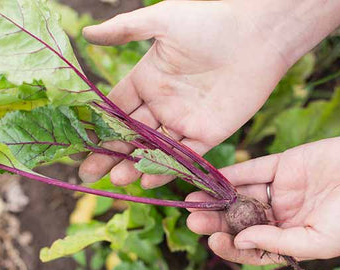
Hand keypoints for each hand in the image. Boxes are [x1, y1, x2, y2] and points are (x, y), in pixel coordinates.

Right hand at [79, 0, 291, 187]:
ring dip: (135, 164)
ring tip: (117, 180)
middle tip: (90, 174)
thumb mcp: (163, 20)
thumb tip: (87, 31)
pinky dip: (168, 168)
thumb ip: (125, 30)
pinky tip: (148, 179)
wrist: (258, 33)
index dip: (99, 126)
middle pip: (131, 134)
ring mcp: (185, 119)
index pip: (117, 108)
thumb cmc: (211, 21)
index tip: (81, 143)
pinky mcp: (209, 133)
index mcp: (148, 78)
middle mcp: (163, 102)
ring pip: (155, 148)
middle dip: (111, 153)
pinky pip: (185, 156)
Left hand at [186, 135, 339, 264]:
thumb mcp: (318, 242)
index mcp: (290, 240)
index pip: (251, 248)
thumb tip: (238, 239)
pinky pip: (252, 169)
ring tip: (193, 200)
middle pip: (240, 220)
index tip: (214, 241)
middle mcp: (281, 216)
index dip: (231, 247)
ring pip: (241, 195)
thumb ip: (277, 242)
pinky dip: (232, 174)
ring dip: (217, 198)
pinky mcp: (283, 165)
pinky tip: (211, 177)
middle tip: (193, 220)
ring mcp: (281, 190)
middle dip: (216, 221)